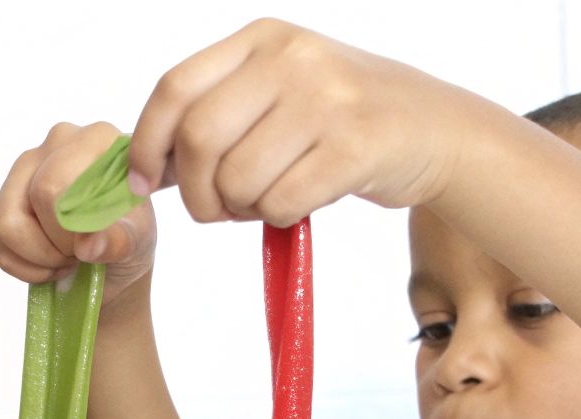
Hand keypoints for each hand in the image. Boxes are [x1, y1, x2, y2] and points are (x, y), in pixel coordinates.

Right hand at [0, 121, 158, 308]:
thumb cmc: (129, 238)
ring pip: (7, 224)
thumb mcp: (139, 242)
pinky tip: (49, 260)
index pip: (62, 181)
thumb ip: (120, 241)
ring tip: (66, 257)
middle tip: (82, 252)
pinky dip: (24, 266)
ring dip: (39, 258)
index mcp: (98, 138)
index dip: (70, 227)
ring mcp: (27, 165)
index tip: (93, 242)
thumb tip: (88, 244)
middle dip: (58, 242)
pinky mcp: (5, 194)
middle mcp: (59, 140)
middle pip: (38, 195)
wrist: (112, 256)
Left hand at [128, 18, 487, 225]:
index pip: (175, 88)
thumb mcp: (279, 90)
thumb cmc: (341, 118)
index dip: (148, 143)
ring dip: (240, 209)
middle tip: (215, 209)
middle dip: (195, 193)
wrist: (435, 128)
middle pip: (198, 138)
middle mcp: (291, 60)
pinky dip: (277, 216)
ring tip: (264, 201)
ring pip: (238, 179)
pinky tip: (296, 202)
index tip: (145, 181)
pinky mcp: (356, 145)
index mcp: (262, 40)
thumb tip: (145, 167)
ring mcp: (326, 99)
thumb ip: (217, 116)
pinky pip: (281, 201)